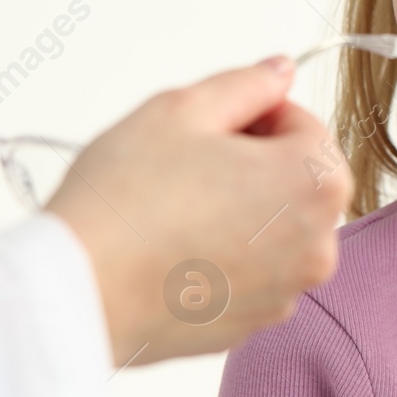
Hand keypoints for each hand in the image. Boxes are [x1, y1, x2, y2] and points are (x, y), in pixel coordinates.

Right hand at [46, 57, 352, 367]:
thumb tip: (277, 72)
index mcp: (315, 184)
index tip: (216, 124)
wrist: (80, 291)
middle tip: (190, 162)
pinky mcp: (252, 324)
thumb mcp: (183, 108)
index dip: (258, 115)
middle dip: (253, 163)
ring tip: (177, 206)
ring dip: (240, 210)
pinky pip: (249, 273)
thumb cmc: (125, 201)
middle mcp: (316, 245)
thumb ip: (246, 84)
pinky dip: (224, 256)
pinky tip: (174, 247)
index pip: (306, 127)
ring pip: (273, 230)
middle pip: (296, 182)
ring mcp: (286, 291)